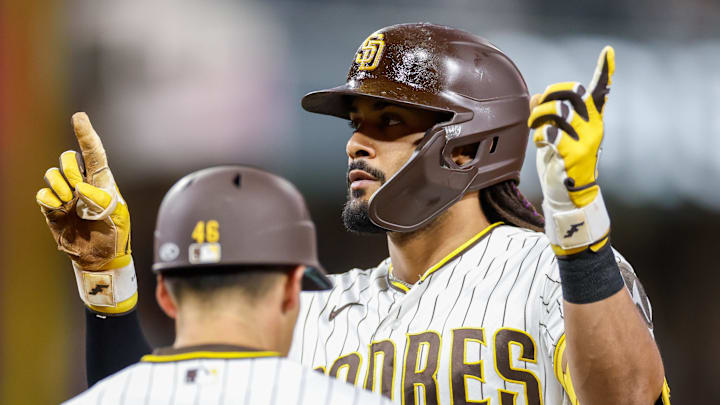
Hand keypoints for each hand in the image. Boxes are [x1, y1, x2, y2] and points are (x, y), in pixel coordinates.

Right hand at [36, 112, 135, 313]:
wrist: (100, 257)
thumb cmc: (114, 233)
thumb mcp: (117, 215)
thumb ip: (102, 199)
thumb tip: (80, 188)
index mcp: (103, 180)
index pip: (93, 152)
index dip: (85, 134)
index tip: (78, 117)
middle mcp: (83, 182)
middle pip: (68, 159)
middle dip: (71, 171)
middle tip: (79, 192)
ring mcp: (66, 194)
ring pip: (52, 174)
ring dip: (60, 187)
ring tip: (70, 204)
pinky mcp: (51, 207)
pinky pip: (42, 194)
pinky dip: (49, 200)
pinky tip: (59, 210)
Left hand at [529, 46, 614, 253]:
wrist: (568, 193)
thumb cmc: (560, 160)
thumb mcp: (555, 132)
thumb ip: (548, 113)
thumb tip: (536, 97)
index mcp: (592, 118)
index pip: (601, 90)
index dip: (605, 70)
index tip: (608, 51)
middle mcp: (594, 125)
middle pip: (572, 92)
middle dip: (549, 95)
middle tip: (538, 110)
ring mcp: (586, 139)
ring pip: (558, 111)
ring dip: (538, 117)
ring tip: (535, 128)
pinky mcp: (574, 153)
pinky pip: (551, 133)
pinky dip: (539, 136)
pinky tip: (540, 144)